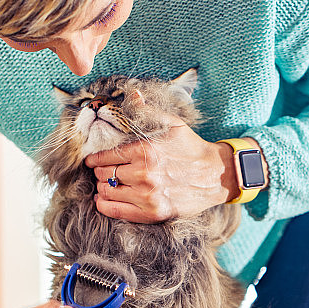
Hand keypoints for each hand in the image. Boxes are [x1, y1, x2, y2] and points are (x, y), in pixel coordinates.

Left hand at [85, 118, 241, 221]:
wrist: (215, 176)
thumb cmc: (192, 148)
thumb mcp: (173, 124)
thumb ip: (148, 111)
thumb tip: (133, 95)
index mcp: (145, 150)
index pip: (106, 156)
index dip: (95, 158)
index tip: (93, 160)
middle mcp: (144, 173)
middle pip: (104, 174)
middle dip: (100, 172)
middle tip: (103, 172)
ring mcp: (148, 195)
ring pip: (107, 192)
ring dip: (103, 188)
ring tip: (106, 185)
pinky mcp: (153, 212)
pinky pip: (116, 211)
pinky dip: (104, 205)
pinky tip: (104, 200)